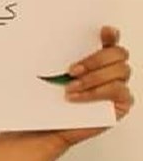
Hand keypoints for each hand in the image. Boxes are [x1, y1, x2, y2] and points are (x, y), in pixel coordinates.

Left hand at [54, 26, 133, 146]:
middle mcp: (108, 71)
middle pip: (119, 53)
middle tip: (71, 70)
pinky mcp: (119, 105)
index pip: (109, 40)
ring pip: (121, 70)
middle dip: (96, 59)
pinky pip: (119, 91)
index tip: (102, 31)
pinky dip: (96, 93)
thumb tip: (45, 37)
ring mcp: (116, 88)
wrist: (38, 129)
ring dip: (93, 77)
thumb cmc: (42, 102)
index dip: (109, 34)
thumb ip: (54, 58)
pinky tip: (76, 98)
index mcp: (92, 59)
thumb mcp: (44, 75)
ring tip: (69, 87)